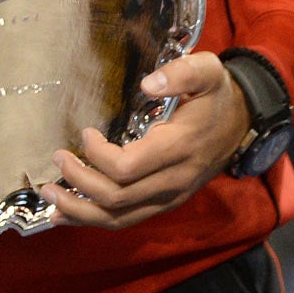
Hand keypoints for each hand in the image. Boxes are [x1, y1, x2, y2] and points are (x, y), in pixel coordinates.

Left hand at [41, 53, 252, 229]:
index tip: (85, 133)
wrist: (243, 122)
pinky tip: (68, 215)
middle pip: (116, 197)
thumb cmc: (217, 95)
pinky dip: (94, 220)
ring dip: (80, 211)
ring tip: (50, 197)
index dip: (98, 155)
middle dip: (79, 183)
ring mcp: (170, 197)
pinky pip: (126, 221)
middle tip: (57, 160)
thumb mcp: (207, 71)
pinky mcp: (165, 203)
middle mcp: (173, 180)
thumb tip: (147, 84)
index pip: (127, 168)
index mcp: (179, 148)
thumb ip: (180, 73)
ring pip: (118, 218)